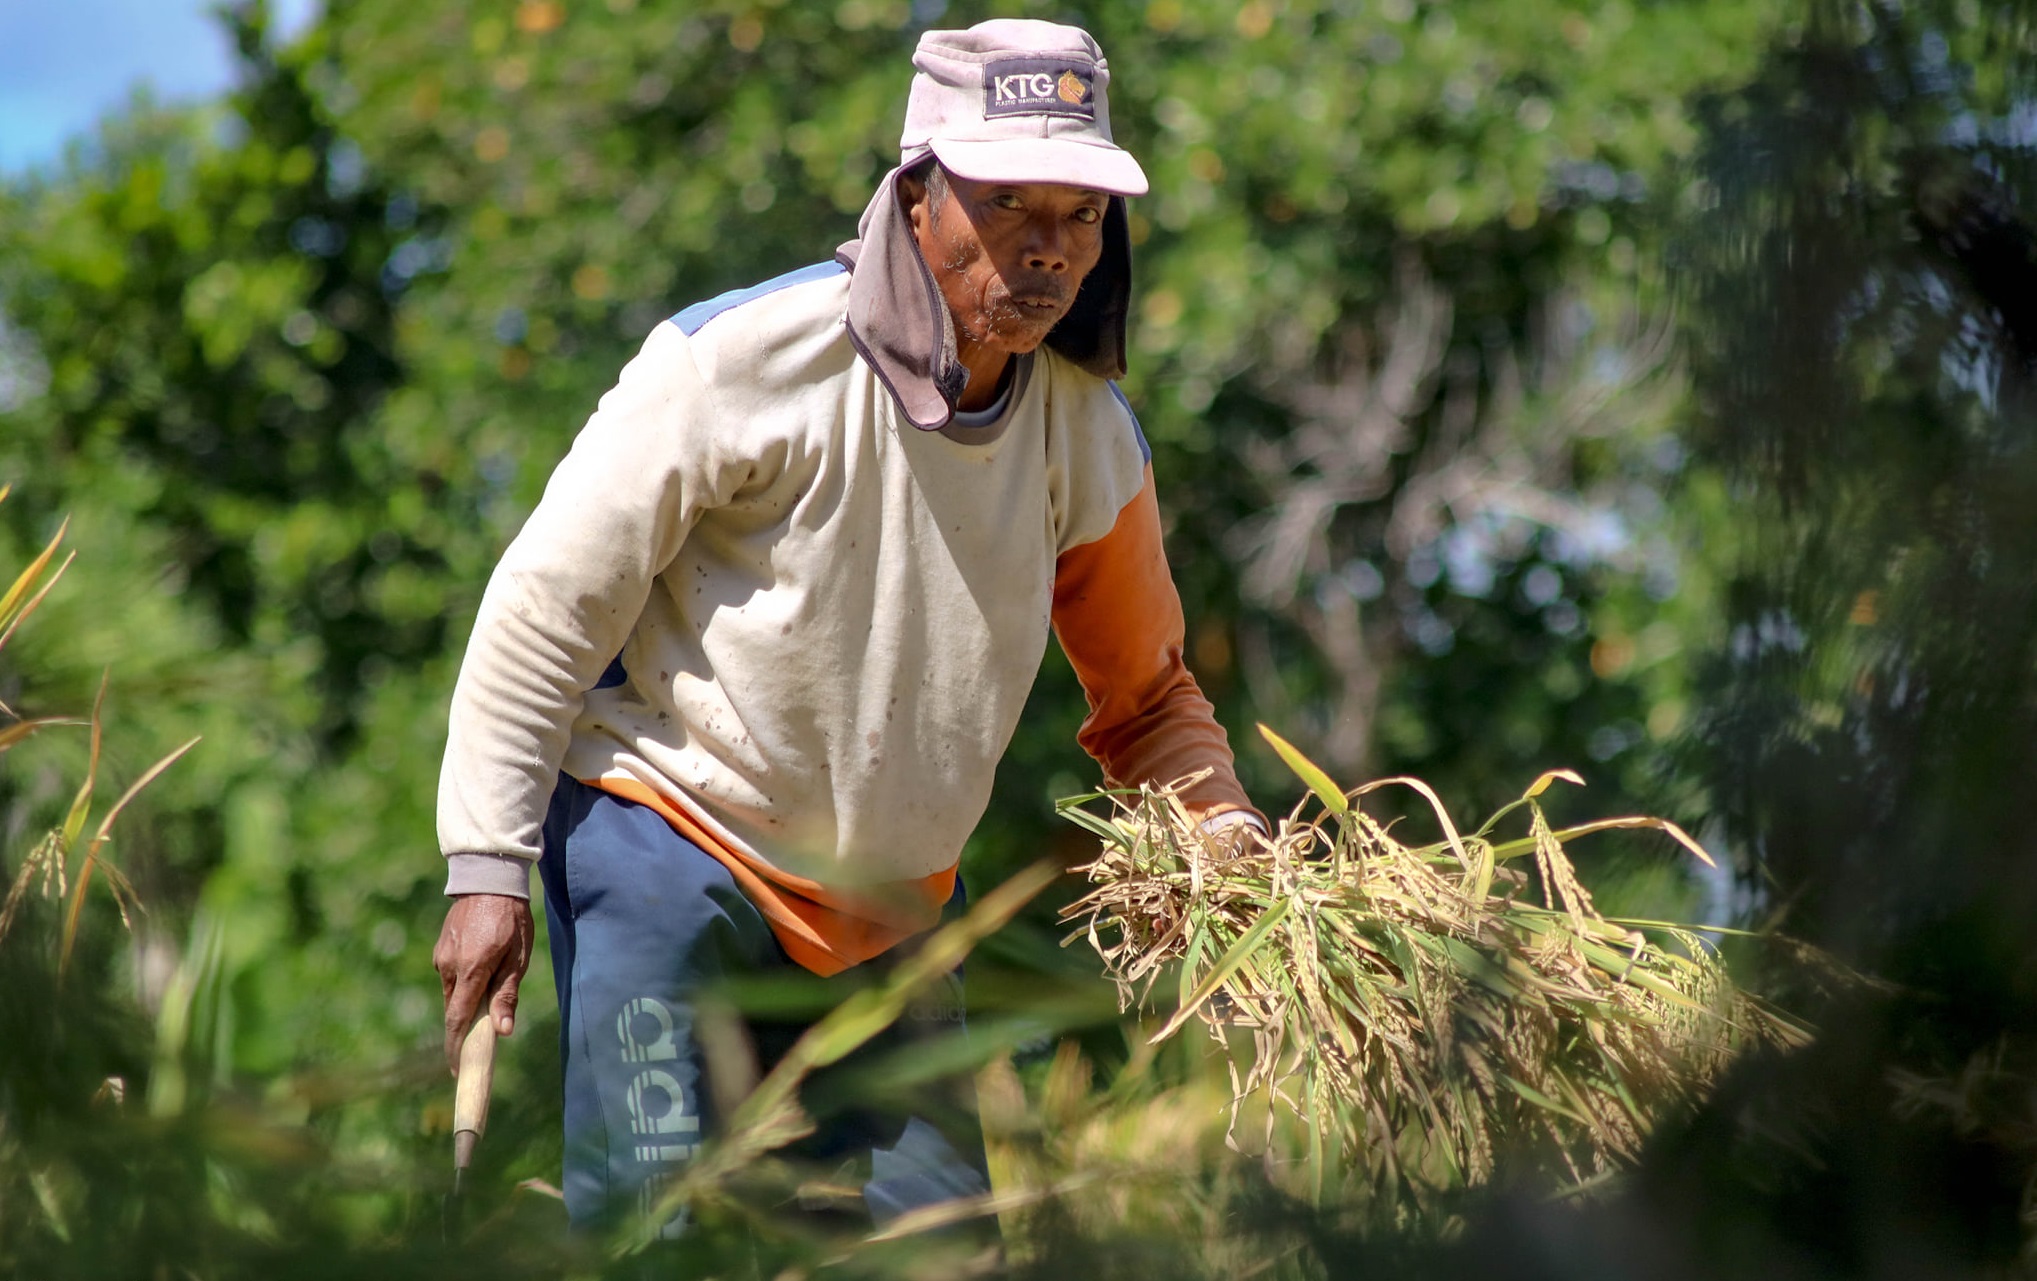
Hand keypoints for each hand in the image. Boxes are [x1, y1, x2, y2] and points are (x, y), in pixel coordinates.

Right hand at [433, 893, 534, 1075]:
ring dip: (465, 1004)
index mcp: (471, 969)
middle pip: (453, 1009)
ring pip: (452, 993)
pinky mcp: (441, 949)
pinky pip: (451, 976)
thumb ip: (507, 993)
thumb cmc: (512, 918)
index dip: (456, 1047)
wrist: (489, 879)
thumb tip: (503, 1031)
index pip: (458, 1018)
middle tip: (474, 1048)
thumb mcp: (519, 956)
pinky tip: (480, 977)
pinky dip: (463, 986)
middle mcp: (449, 966)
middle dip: (462, 1030)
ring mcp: (442, 956)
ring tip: (486, 1004)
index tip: (457, 1070)